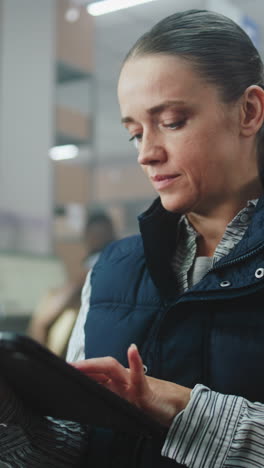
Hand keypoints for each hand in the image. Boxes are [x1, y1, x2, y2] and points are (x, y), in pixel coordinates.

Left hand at [72, 344, 190, 426]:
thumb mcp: (130, 401)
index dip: (83, 369)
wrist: (178, 407)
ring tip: (79, 365)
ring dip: (95, 364)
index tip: (65, 368)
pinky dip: (136, 362)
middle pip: (102, 367)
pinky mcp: (146, 392)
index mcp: (120, 382)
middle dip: (83, 366)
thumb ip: (114, 395)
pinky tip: (133, 350)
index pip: (98, 372)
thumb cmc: (153, 403)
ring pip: (113, 369)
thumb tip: (93, 395)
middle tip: (65, 367)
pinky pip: (140, 376)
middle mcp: (125, 380)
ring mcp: (134, 385)